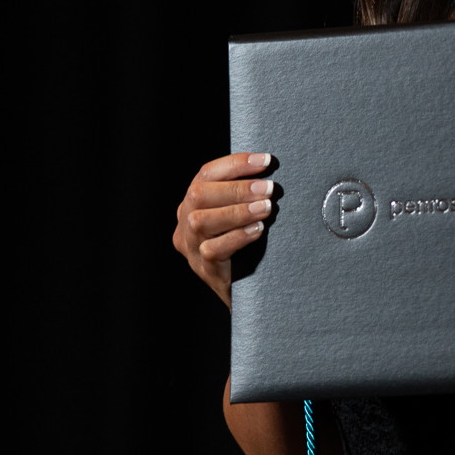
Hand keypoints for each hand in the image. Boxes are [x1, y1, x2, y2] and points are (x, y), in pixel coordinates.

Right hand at [173, 152, 274, 307]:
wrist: (245, 293)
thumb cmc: (247, 248)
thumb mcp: (241, 216)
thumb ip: (244, 195)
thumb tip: (270, 170)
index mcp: (192, 204)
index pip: (206, 174)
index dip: (235, 164)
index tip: (265, 161)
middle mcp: (184, 223)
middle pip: (199, 194)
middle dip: (237, 188)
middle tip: (269, 188)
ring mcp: (190, 248)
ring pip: (201, 221)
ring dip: (237, 211)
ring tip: (267, 208)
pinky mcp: (203, 269)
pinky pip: (211, 250)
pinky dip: (236, 237)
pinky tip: (257, 231)